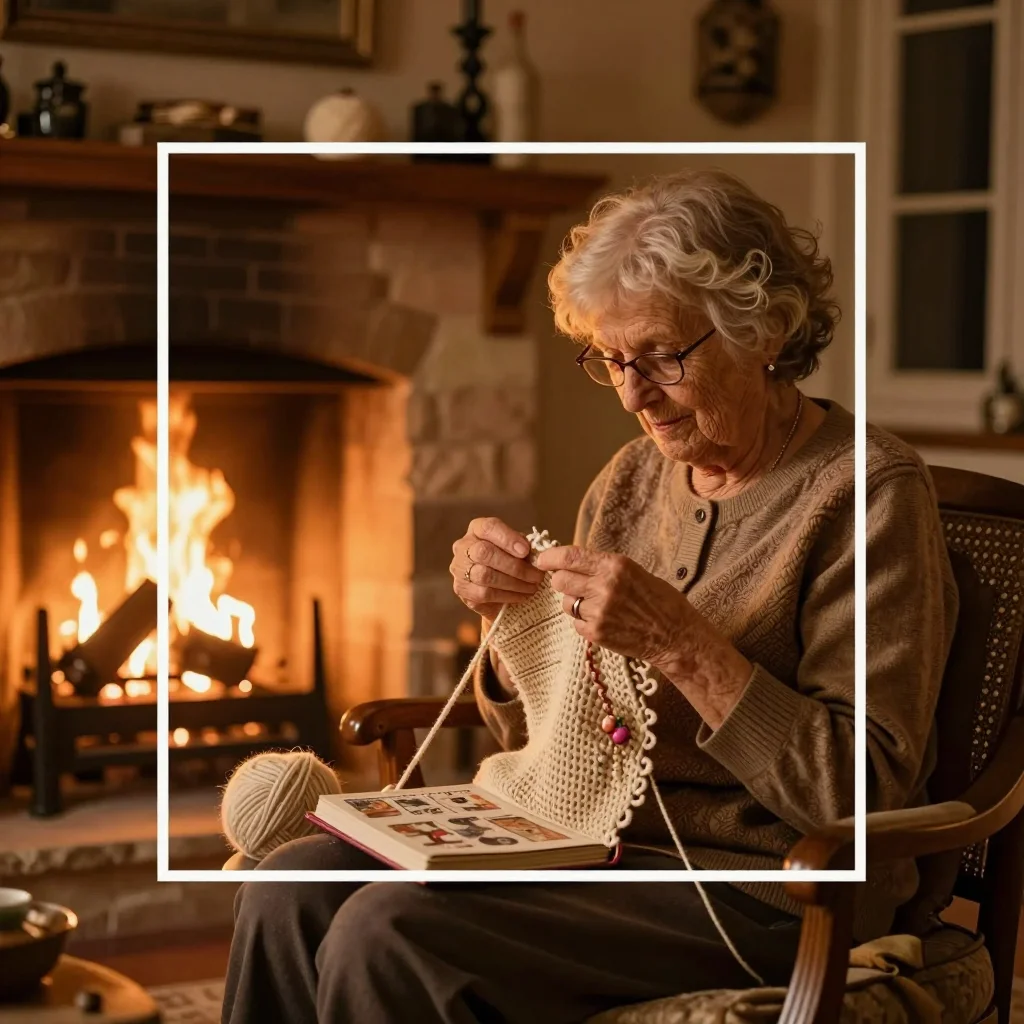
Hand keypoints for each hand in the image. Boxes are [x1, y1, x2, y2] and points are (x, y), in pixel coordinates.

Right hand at [450, 517, 544, 620]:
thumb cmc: (509, 560)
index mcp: (477, 529)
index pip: (488, 528)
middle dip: (514, 566)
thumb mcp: (516, 547)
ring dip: (514, 583)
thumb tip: (534, 555)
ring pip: (485, 575)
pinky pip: (484, 594)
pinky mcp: (462, 589)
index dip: (507, 538)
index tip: (526, 551)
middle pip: (484, 552)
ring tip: (532, 587)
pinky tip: (522, 596)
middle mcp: (464, 546)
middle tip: (536, 576)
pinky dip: (507, 596)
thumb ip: (522, 547)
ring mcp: (459, 569)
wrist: (494, 589)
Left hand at [533, 545, 754, 728]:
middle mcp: (605, 586)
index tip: (541, 559)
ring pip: (566, 603)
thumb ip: (602, 567)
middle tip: (574, 586)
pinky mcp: (597, 632)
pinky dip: (584, 621)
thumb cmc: (659, 600)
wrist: (676, 635)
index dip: (550, 557)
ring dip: (574, 603)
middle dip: (563, 582)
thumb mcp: (633, 572)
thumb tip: (572, 563)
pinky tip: (603, 621)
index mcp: (615, 565)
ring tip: (596, 606)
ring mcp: (599, 611)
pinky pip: (575, 623)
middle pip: (560, 580)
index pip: (570, 556)